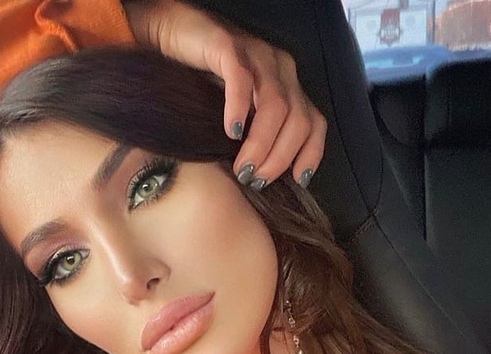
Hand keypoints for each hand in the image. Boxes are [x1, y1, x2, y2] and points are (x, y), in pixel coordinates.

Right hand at [123, 0, 326, 187]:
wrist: (175, 35)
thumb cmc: (204, 82)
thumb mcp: (240, 113)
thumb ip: (254, 135)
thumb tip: (258, 176)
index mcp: (288, 87)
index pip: (315, 123)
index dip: (311, 153)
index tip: (298, 181)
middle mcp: (280, 69)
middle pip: (298, 119)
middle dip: (280, 157)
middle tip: (256, 179)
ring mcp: (257, 55)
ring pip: (276, 104)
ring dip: (262, 143)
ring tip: (244, 167)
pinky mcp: (229, 46)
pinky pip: (241, 79)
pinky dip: (239, 108)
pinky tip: (231, 132)